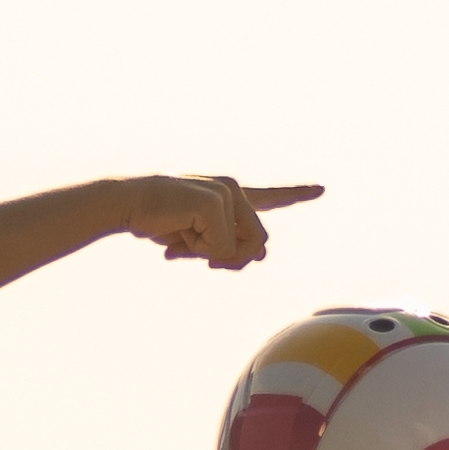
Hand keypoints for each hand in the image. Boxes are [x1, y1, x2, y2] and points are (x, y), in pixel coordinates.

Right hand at [131, 177, 315, 270]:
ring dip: (209, 254)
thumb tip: (262, 253)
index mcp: (230, 194)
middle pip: (257, 241)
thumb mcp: (198, 239)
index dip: (295, 195)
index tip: (321, 190)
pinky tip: (177, 232)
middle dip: (232, 259)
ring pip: (240, 248)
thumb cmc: (159, 220)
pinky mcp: (217, 202)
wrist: (127, 204)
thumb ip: (229, 245)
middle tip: (200, 257)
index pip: (269, 197)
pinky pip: (221, 247)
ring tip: (182, 236)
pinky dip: (198, 250)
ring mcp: (226, 193)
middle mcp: (233, 189)